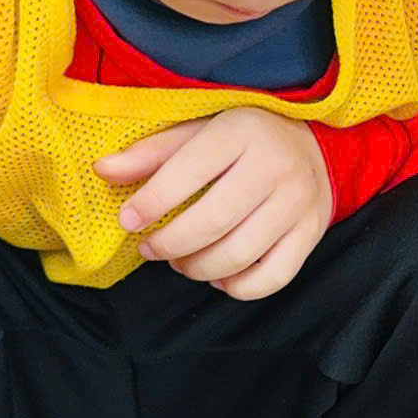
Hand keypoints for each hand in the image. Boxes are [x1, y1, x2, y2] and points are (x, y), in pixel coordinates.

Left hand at [96, 106, 334, 299]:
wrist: (314, 145)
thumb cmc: (244, 139)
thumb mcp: (198, 131)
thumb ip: (151, 153)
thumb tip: (102, 171)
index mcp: (241, 132)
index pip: (189, 171)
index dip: (151, 203)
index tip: (128, 221)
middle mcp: (275, 166)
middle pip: (214, 222)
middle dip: (170, 245)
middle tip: (151, 249)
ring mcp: (298, 203)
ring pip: (240, 255)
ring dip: (198, 269)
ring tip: (181, 262)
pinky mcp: (311, 232)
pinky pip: (272, 277)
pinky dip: (238, 287)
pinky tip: (220, 276)